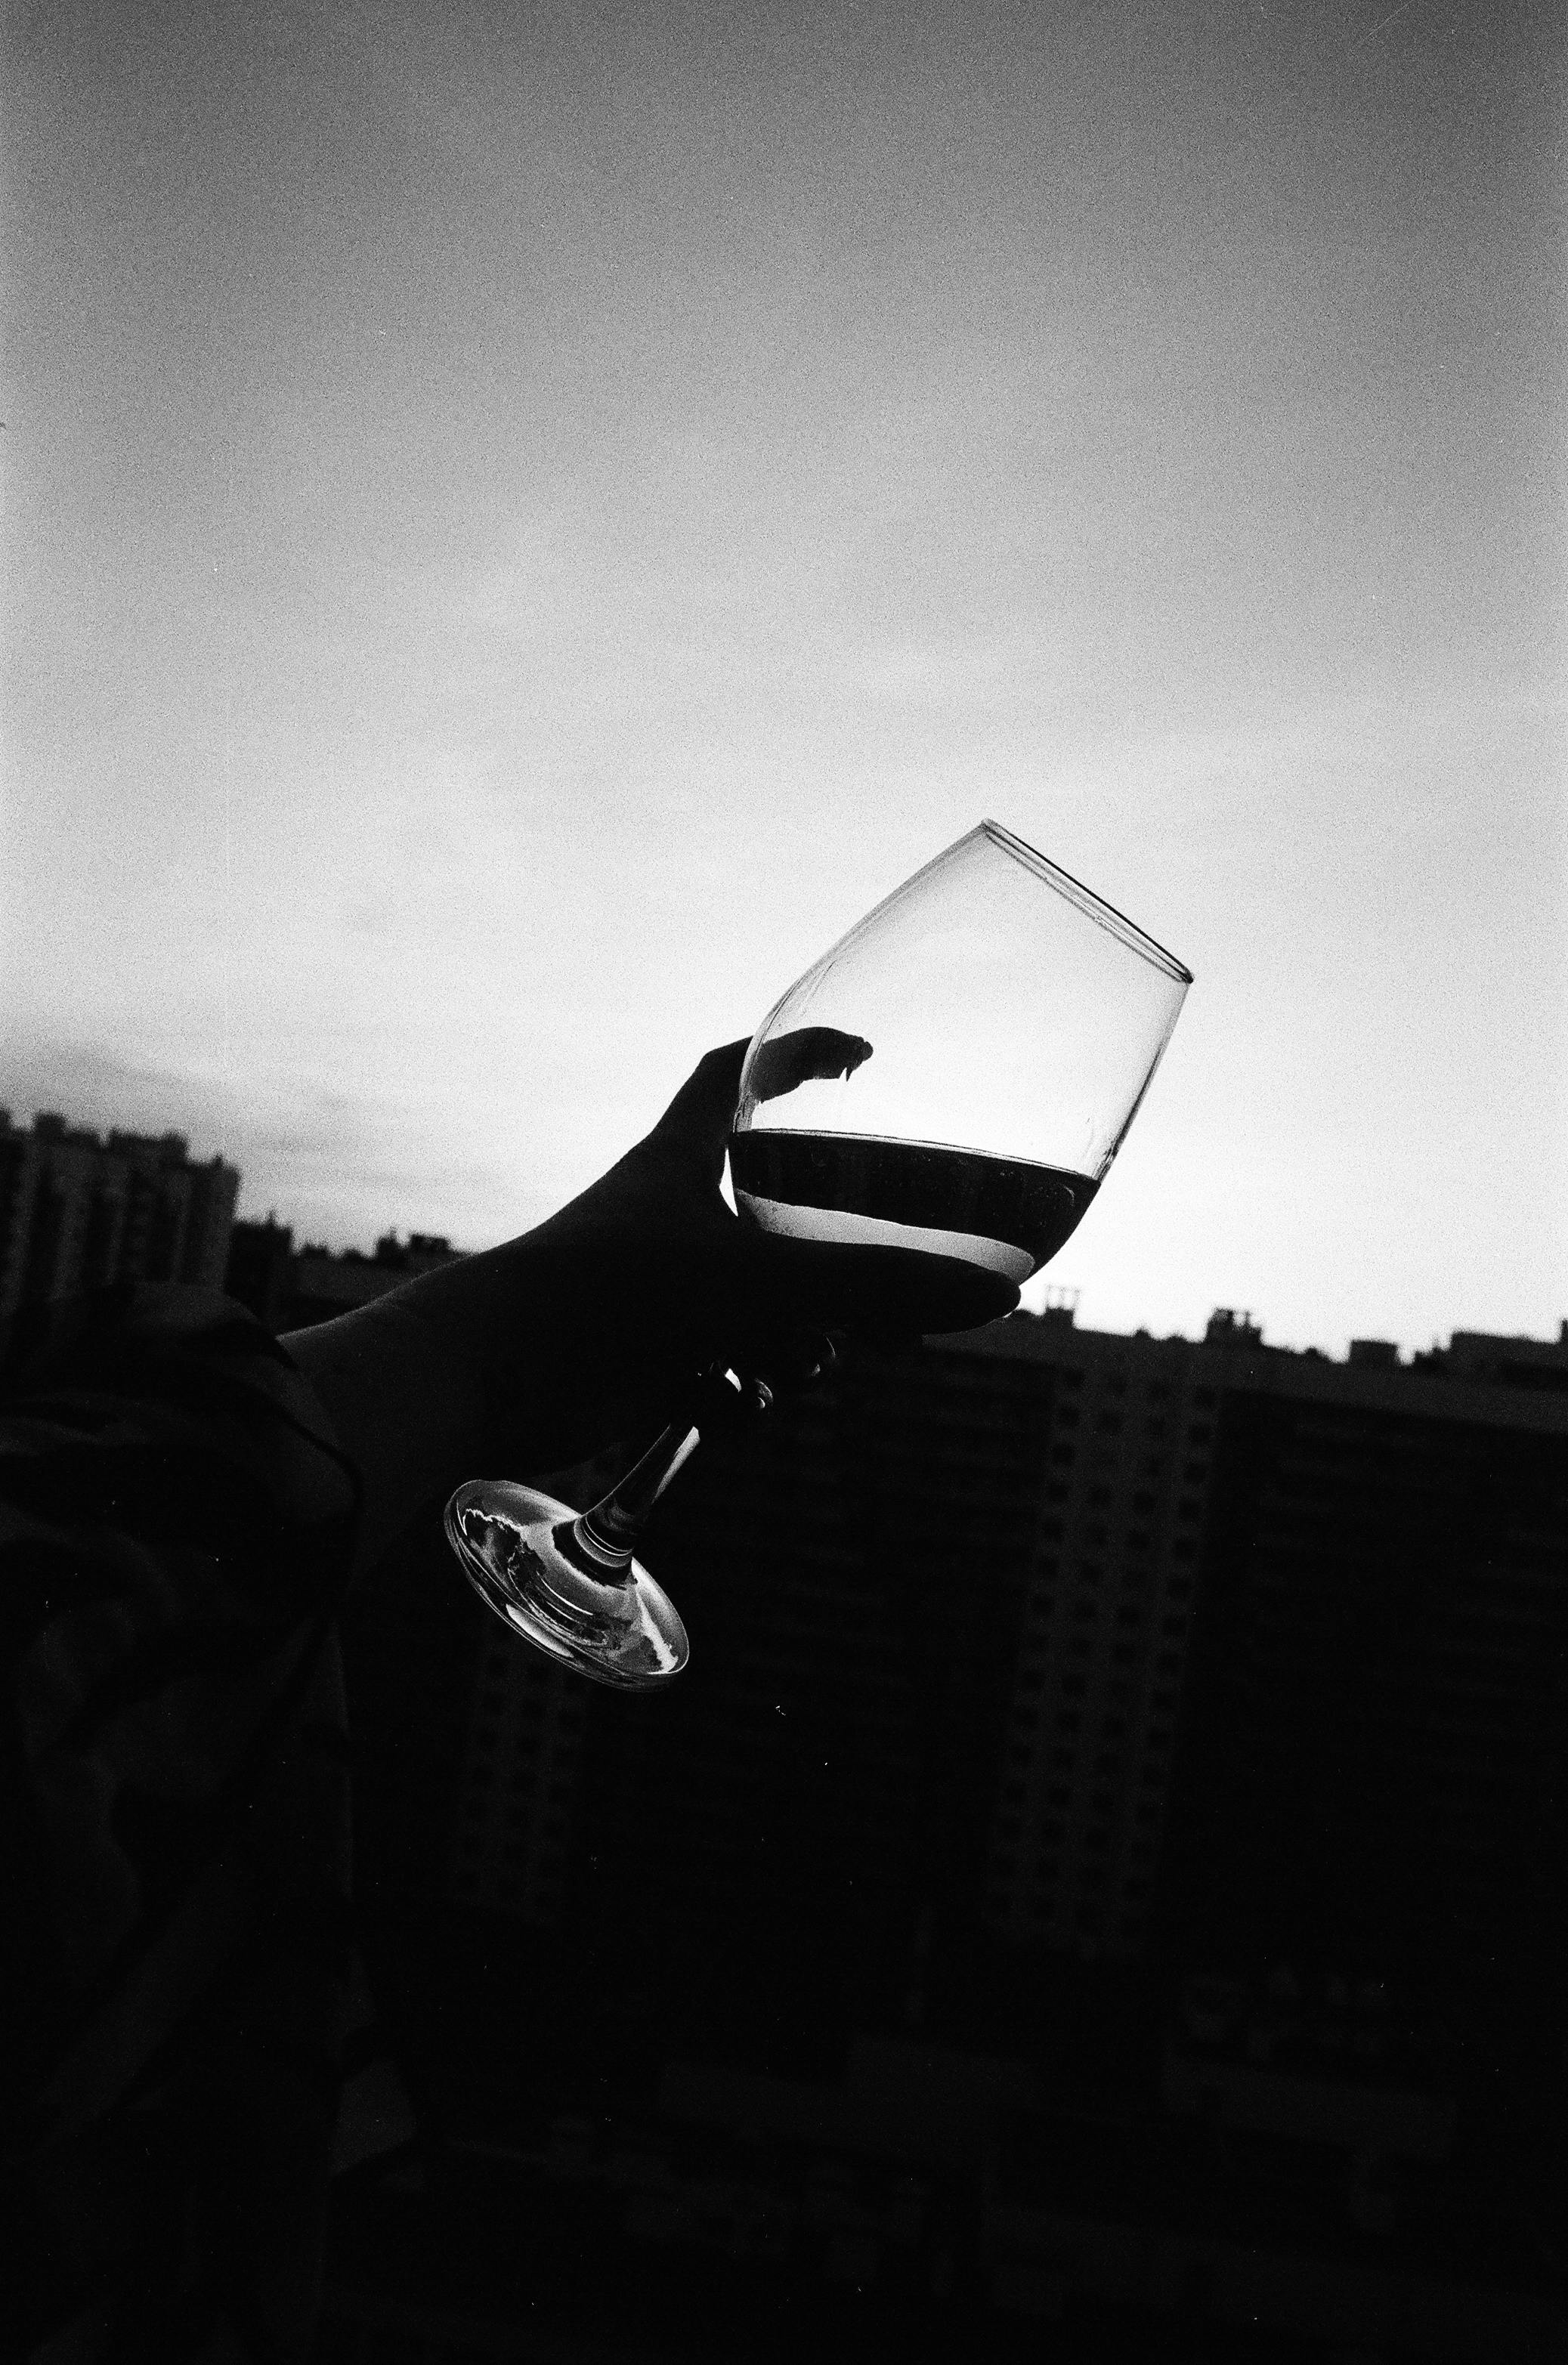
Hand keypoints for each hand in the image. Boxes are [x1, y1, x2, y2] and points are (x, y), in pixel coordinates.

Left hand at [494, 1031, 1016, 1467]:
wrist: (486, 1380)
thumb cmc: (608, 1297)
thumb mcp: (759, 1284)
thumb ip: (876, 1289)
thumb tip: (994, 1298)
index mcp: (682, 1156)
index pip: (741, 1071)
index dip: (802, 1055)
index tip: (866, 1057)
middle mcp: (668, 1215)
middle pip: (777, 1211)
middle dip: (832, 1263)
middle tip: (869, 1298)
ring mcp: (655, 1289)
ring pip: (759, 1305)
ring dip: (787, 1345)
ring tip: (772, 1365)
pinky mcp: (642, 1358)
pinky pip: (722, 1369)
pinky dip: (733, 1392)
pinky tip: (715, 1406)